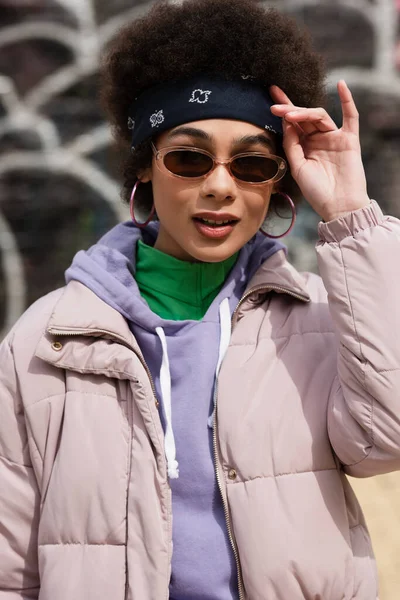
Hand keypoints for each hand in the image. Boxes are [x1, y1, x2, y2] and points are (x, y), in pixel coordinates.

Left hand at [270, 81, 369, 221]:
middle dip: (289, 110)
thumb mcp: (297, 168)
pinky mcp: (349, 140)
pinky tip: (341, 85)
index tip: (270, 99)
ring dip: (304, 112)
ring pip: (319, 117)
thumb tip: (286, 123)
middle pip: (304, 117)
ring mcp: (334, 138)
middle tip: (274, 106)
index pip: (293, 124)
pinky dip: (347, 100)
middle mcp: (318, 139)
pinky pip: (351, 117)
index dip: (283, 111)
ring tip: (289, 114)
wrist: (337, 206)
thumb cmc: (316, 191)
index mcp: (304, 146)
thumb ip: (291, 145)